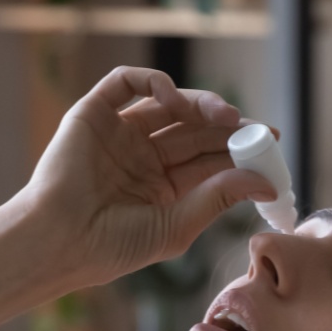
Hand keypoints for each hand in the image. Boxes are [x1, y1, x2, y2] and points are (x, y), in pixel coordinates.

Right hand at [22, 66, 277, 291]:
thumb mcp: (178, 225)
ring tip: (225, 117)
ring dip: (201, 104)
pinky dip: (155, 82)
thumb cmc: (112, 247)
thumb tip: (266, 183)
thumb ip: (219, 198)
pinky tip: (175, 100)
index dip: (240, 149)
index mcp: (162, 187)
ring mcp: (120, 133)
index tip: (271, 145)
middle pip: (195, 130)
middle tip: (257, 128)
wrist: (59, 241)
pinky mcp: (94, 113)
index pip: (208, 160)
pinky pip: (127, 84)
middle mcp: (143, 157)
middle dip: (228, 126)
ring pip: (169, 105)